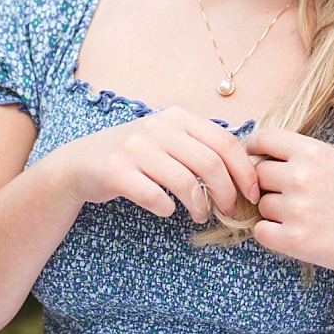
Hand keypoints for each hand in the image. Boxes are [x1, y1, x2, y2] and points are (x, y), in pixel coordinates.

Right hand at [48, 108, 261, 224]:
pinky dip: (166, 208)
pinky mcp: (115, 171)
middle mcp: (157, 127)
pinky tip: (167, 211)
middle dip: (226, 193)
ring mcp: (135, 147)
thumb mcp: (168, 138)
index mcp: (177, 117)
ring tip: (200, 216)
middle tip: (228, 211)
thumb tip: (247, 169)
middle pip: (210, 164)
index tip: (253, 194)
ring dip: (199, 206)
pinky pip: (154, 196)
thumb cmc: (136, 155)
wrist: (80, 162)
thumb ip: (200, 145)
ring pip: (185, 182)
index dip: (245, 171)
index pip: (225, 142)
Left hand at [243, 128, 333, 283]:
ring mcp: (296, 209)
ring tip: (308, 218)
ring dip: (276, 212)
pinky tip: (299, 234)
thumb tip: (269, 158)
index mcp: (315, 152)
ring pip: (261, 205)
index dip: (255, 148)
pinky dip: (273, 234)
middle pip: (258, 174)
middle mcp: (301, 176)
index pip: (264, 139)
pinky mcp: (293, 240)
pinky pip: (261, 231)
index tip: (256, 157)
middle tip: (296, 197)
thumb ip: (308, 159)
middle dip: (270, 185)